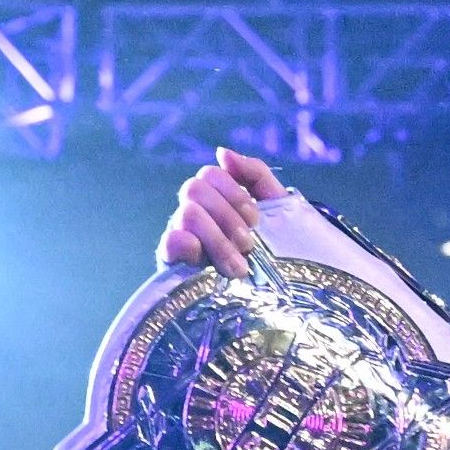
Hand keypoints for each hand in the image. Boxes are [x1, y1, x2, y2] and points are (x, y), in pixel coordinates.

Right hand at [159, 147, 280, 275]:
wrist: (283, 295)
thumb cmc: (279, 247)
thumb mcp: (275, 206)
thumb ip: (254, 173)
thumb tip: (221, 153)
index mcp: (215, 198)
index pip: (210, 175)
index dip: (233, 192)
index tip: (256, 219)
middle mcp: (194, 213)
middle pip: (194, 189)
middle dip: (226, 216)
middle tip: (249, 244)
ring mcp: (182, 237)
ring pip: (187, 214)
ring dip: (217, 239)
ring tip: (240, 268)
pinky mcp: (174, 265)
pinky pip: (167, 243)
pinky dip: (184, 244)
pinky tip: (203, 260)